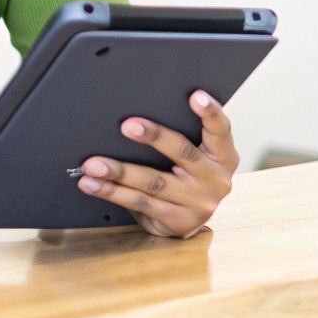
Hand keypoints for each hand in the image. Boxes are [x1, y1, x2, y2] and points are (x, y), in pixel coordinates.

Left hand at [76, 90, 236, 238]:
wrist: (190, 220)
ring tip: (94, 164)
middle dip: (154, 136)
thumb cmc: (189, 175)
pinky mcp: (176, 221)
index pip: (221, 130)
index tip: (195, 96)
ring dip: (120, 171)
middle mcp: (215, 180)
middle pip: (182, 152)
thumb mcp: (198, 155)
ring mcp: (197, 204)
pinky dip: (112, 192)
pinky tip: (93, 184)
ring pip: (154, 182)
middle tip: (127, 125)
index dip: (210, 112)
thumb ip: (184, 135)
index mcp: (224, 157)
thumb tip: (138, 114)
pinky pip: (139, 203)